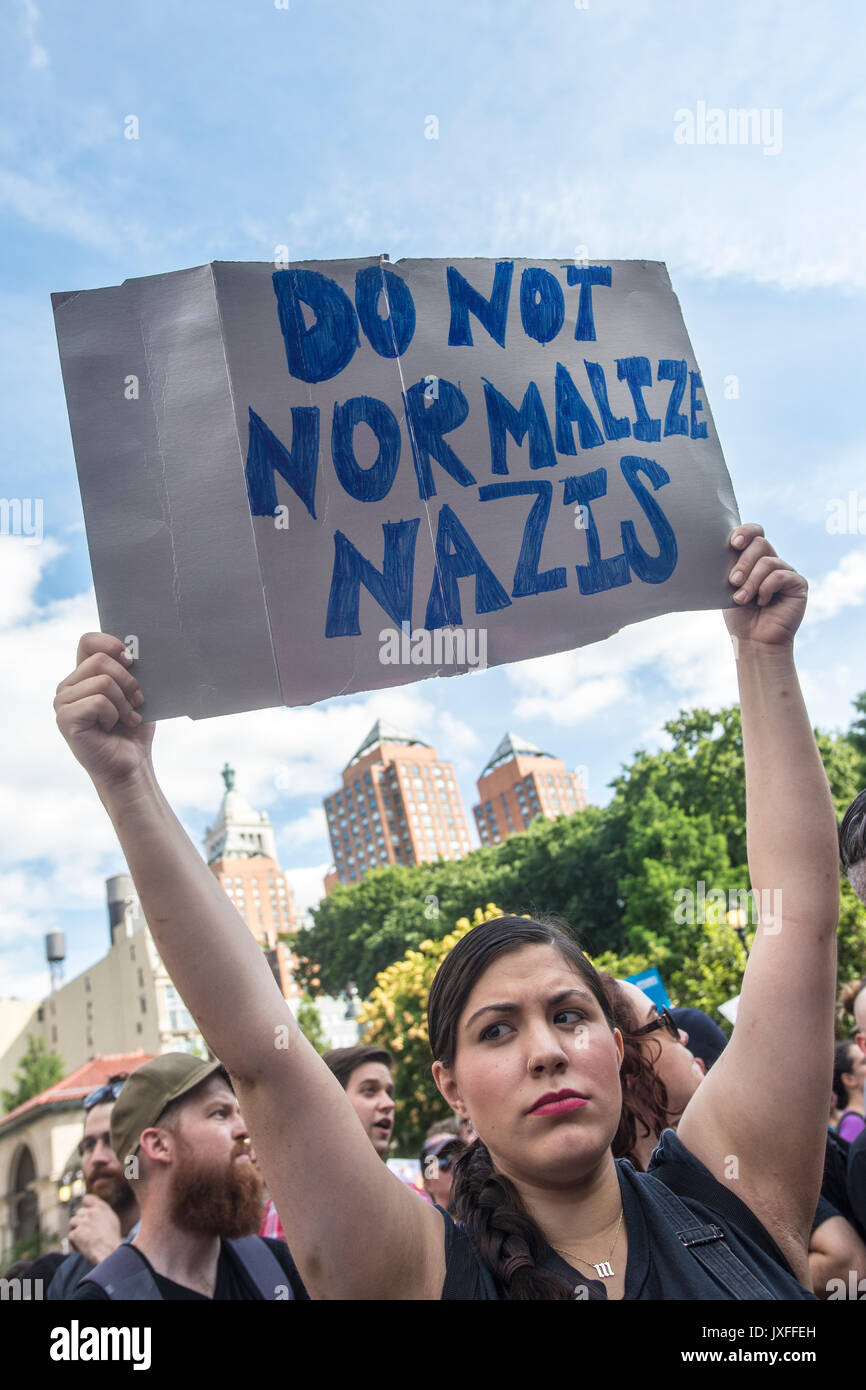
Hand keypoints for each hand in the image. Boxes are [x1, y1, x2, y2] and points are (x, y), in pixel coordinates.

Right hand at [54, 634, 154, 791]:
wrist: (131, 764)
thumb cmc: (133, 729)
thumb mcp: (135, 692)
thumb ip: (129, 669)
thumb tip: (134, 650)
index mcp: (83, 675)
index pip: (88, 641)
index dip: (110, 644)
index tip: (131, 660)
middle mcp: (68, 686)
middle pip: (100, 659)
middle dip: (128, 681)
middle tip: (136, 702)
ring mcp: (63, 702)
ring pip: (102, 681)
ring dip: (123, 702)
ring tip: (125, 718)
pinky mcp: (65, 718)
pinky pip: (98, 702)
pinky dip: (114, 715)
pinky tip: (111, 728)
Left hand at [68, 1194, 122, 1264]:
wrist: (110, 1253)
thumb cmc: (112, 1239)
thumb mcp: (111, 1219)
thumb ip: (101, 1212)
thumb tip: (92, 1209)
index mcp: (101, 1208)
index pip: (87, 1199)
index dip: (85, 1206)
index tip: (86, 1213)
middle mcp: (91, 1212)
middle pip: (79, 1213)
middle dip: (81, 1222)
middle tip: (88, 1233)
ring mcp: (83, 1222)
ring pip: (72, 1222)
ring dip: (76, 1231)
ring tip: (85, 1240)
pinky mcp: (76, 1233)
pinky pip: (71, 1235)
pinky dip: (74, 1242)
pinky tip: (83, 1247)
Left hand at [723, 523, 806, 647]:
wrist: (753, 641)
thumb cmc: (739, 616)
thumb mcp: (727, 588)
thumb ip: (728, 566)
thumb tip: (716, 547)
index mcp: (754, 559)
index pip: (755, 532)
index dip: (746, 531)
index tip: (733, 543)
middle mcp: (772, 561)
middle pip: (760, 543)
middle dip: (743, 562)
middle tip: (733, 581)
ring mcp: (786, 572)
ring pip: (767, 561)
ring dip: (751, 581)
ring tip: (742, 599)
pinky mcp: (798, 584)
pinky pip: (780, 575)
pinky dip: (766, 588)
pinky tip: (763, 602)